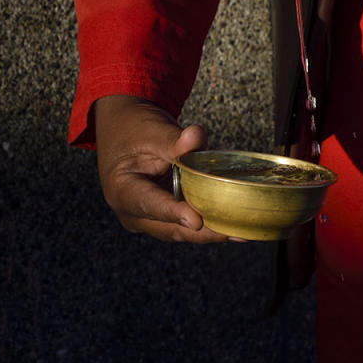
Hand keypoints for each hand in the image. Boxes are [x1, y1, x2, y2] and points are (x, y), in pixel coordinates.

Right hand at [94, 95, 242, 242]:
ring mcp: (147, 218)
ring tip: (240, 234)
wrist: (124, 130)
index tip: (196, 220)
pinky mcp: (163, 216)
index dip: (174, 213)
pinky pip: (186, 224)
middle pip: (169, 227)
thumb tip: (196, 137)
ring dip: (209, 232)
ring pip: (180, 231)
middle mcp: (132, 212)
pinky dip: (207, 224)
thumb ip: (174, 139)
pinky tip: (234, 226)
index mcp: (122, 190)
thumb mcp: (152, 129)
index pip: (150, 204)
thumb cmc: (134, 129)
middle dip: (202, 232)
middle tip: (232, 232)